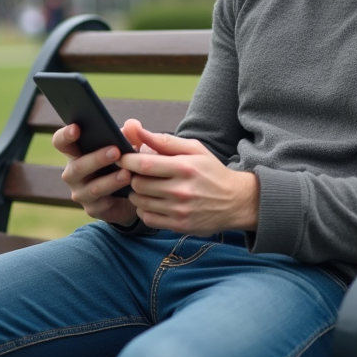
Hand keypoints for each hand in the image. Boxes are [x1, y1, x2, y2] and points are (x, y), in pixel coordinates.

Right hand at [52, 124, 137, 224]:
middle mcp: (73, 173)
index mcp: (76, 152)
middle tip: (116, 151)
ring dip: (109, 180)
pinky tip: (126, 193)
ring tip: (127, 174)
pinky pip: (100, 205)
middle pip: (77, 166)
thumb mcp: (128, 147)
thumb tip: (132, 124)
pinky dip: (114, 198)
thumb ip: (130, 135)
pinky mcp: (92, 209)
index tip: (76, 128)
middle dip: (97, 159)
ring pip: (91, 187)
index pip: (61, 142)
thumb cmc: (123, 163)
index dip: (65, 135)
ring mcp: (80, 192)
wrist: (132, 194)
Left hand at [119, 119, 259, 234]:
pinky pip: (148, 218)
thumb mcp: (194, 149)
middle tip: (138, 174)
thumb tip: (136, 130)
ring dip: (137, 194)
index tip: (122, 158)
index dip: (127, 161)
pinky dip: (144, 210)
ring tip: (147, 187)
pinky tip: (153, 202)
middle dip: (133, 177)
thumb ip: (164, 141)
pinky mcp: (179, 226)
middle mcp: (181, 190)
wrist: (235, 201)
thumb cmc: (211, 171)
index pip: (144, 164)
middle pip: (139, 184)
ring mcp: (179, 210)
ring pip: (140, 202)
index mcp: (184, 167)